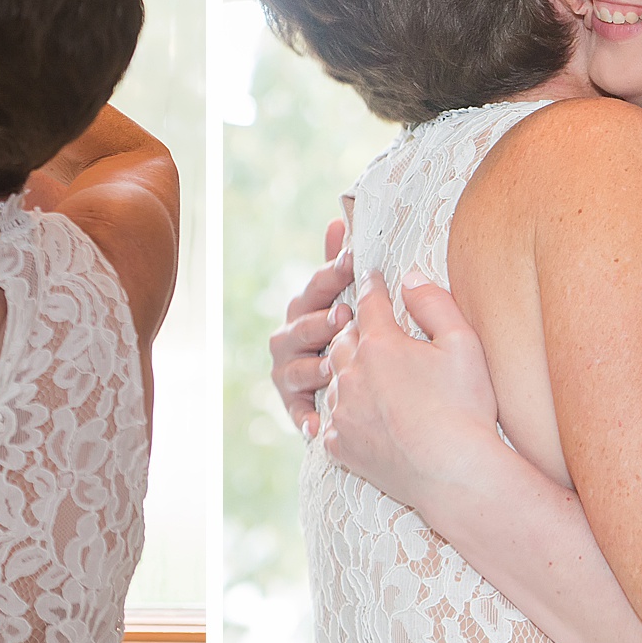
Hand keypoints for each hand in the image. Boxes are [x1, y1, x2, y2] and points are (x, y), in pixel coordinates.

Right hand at [269, 219, 351, 435]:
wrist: (352, 393)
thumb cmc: (346, 334)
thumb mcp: (344, 297)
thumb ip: (340, 265)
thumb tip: (339, 219)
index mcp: (306, 307)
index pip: (316, 286)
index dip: (333, 274)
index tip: (353, 261)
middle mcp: (290, 337)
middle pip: (299, 326)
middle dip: (319, 321)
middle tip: (342, 317)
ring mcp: (288, 372)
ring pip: (294, 368)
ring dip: (313, 367)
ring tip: (332, 368)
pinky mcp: (293, 405)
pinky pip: (296, 412)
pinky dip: (305, 417)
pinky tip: (317, 423)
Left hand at [321, 269, 500, 510]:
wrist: (454, 475)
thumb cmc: (465, 408)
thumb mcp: (463, 344)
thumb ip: (434, 304)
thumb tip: (410, 279)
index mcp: (380, 344)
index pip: (371, 302)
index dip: (374, 286)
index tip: (373, 276)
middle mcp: (351, 373)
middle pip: (343, 338)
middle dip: (355, 329)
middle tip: (367, 326)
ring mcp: (341, 411)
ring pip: (334, 378)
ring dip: (347, 371)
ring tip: (363, 372)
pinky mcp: (338, 444)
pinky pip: (331, 419)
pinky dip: (343, 412)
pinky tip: (358, 414)